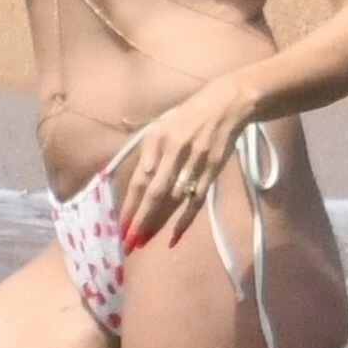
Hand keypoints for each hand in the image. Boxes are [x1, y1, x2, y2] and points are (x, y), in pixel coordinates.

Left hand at [118, 77, 256, 254]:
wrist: (227, 105)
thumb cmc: (188, 116)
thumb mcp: (161, 124)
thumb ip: (148, 151)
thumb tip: (138, 181)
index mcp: (158, 138)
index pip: (141, 178)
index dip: (130, 204)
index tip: (120, 226)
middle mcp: (175, 150)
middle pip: (156, 192)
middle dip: (141, 219)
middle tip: (129, 243)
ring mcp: (196, 162)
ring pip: (175, 199)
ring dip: (159, 222)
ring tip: (144, 241)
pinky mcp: (212, 170)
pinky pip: (197, 199)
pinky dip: (186, 219)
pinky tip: (175, 237)